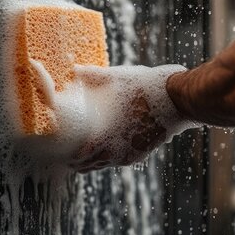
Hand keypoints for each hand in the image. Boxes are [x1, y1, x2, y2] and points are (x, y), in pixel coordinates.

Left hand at [60, 64, 192, 172]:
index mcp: (100, 142)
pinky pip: (119, 158)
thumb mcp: (111, 77)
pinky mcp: (141, 153)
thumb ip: (87, 75)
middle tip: (68, 147)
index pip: (75, 160)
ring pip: (103, 163)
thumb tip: (70, 69)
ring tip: (86, 144)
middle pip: (87, 165)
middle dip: (77, 158)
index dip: (65, 154)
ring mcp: (129, 156)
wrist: (176, 98)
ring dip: (93, 157)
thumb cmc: (143, 87)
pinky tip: (110, 139)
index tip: (58, 147)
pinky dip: (110, 152)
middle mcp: (114, 155)